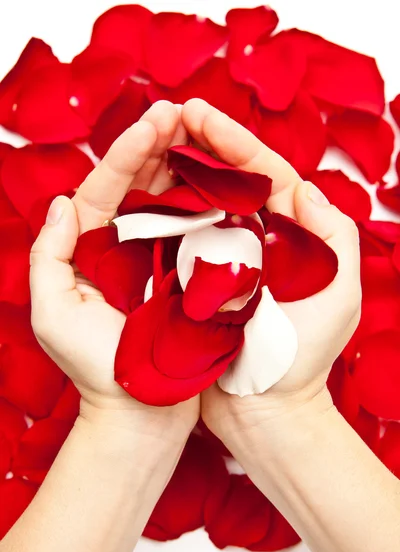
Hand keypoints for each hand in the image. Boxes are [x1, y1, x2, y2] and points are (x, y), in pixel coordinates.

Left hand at [30, 101, 198, 439]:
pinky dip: (204, 203)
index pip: (104, 188)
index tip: (156, 120)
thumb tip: (63, 203)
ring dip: (181, 165)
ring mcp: (154, 260)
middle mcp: (120, 248)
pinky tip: (218, 177)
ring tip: (200, 130)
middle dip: (158, 145)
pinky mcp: (184, 277)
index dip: (128, 151)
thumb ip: (49, 256)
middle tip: (183, 110)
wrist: (139, 412)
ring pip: (167, 202)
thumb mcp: (54, 313)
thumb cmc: (94, 368)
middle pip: (137, 186)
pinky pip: (193, 233)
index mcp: (86, 250)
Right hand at [181, 100, 360, 441]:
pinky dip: (159, 215)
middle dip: (198, 143)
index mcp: (288, 234)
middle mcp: (253, 239)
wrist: (265, 410)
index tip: (197, 113)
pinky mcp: (192, 283)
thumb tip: (302, 187)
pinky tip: (138, 192)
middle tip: (165, 113)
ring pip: (196, 204)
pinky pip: (175, 242)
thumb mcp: (338, 296)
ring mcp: (220, 260)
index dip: (231, 140)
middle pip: (225, 180)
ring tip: (147, 140)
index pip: (261, 173)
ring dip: (175, 170)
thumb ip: (332, 238)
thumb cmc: (302, 358)